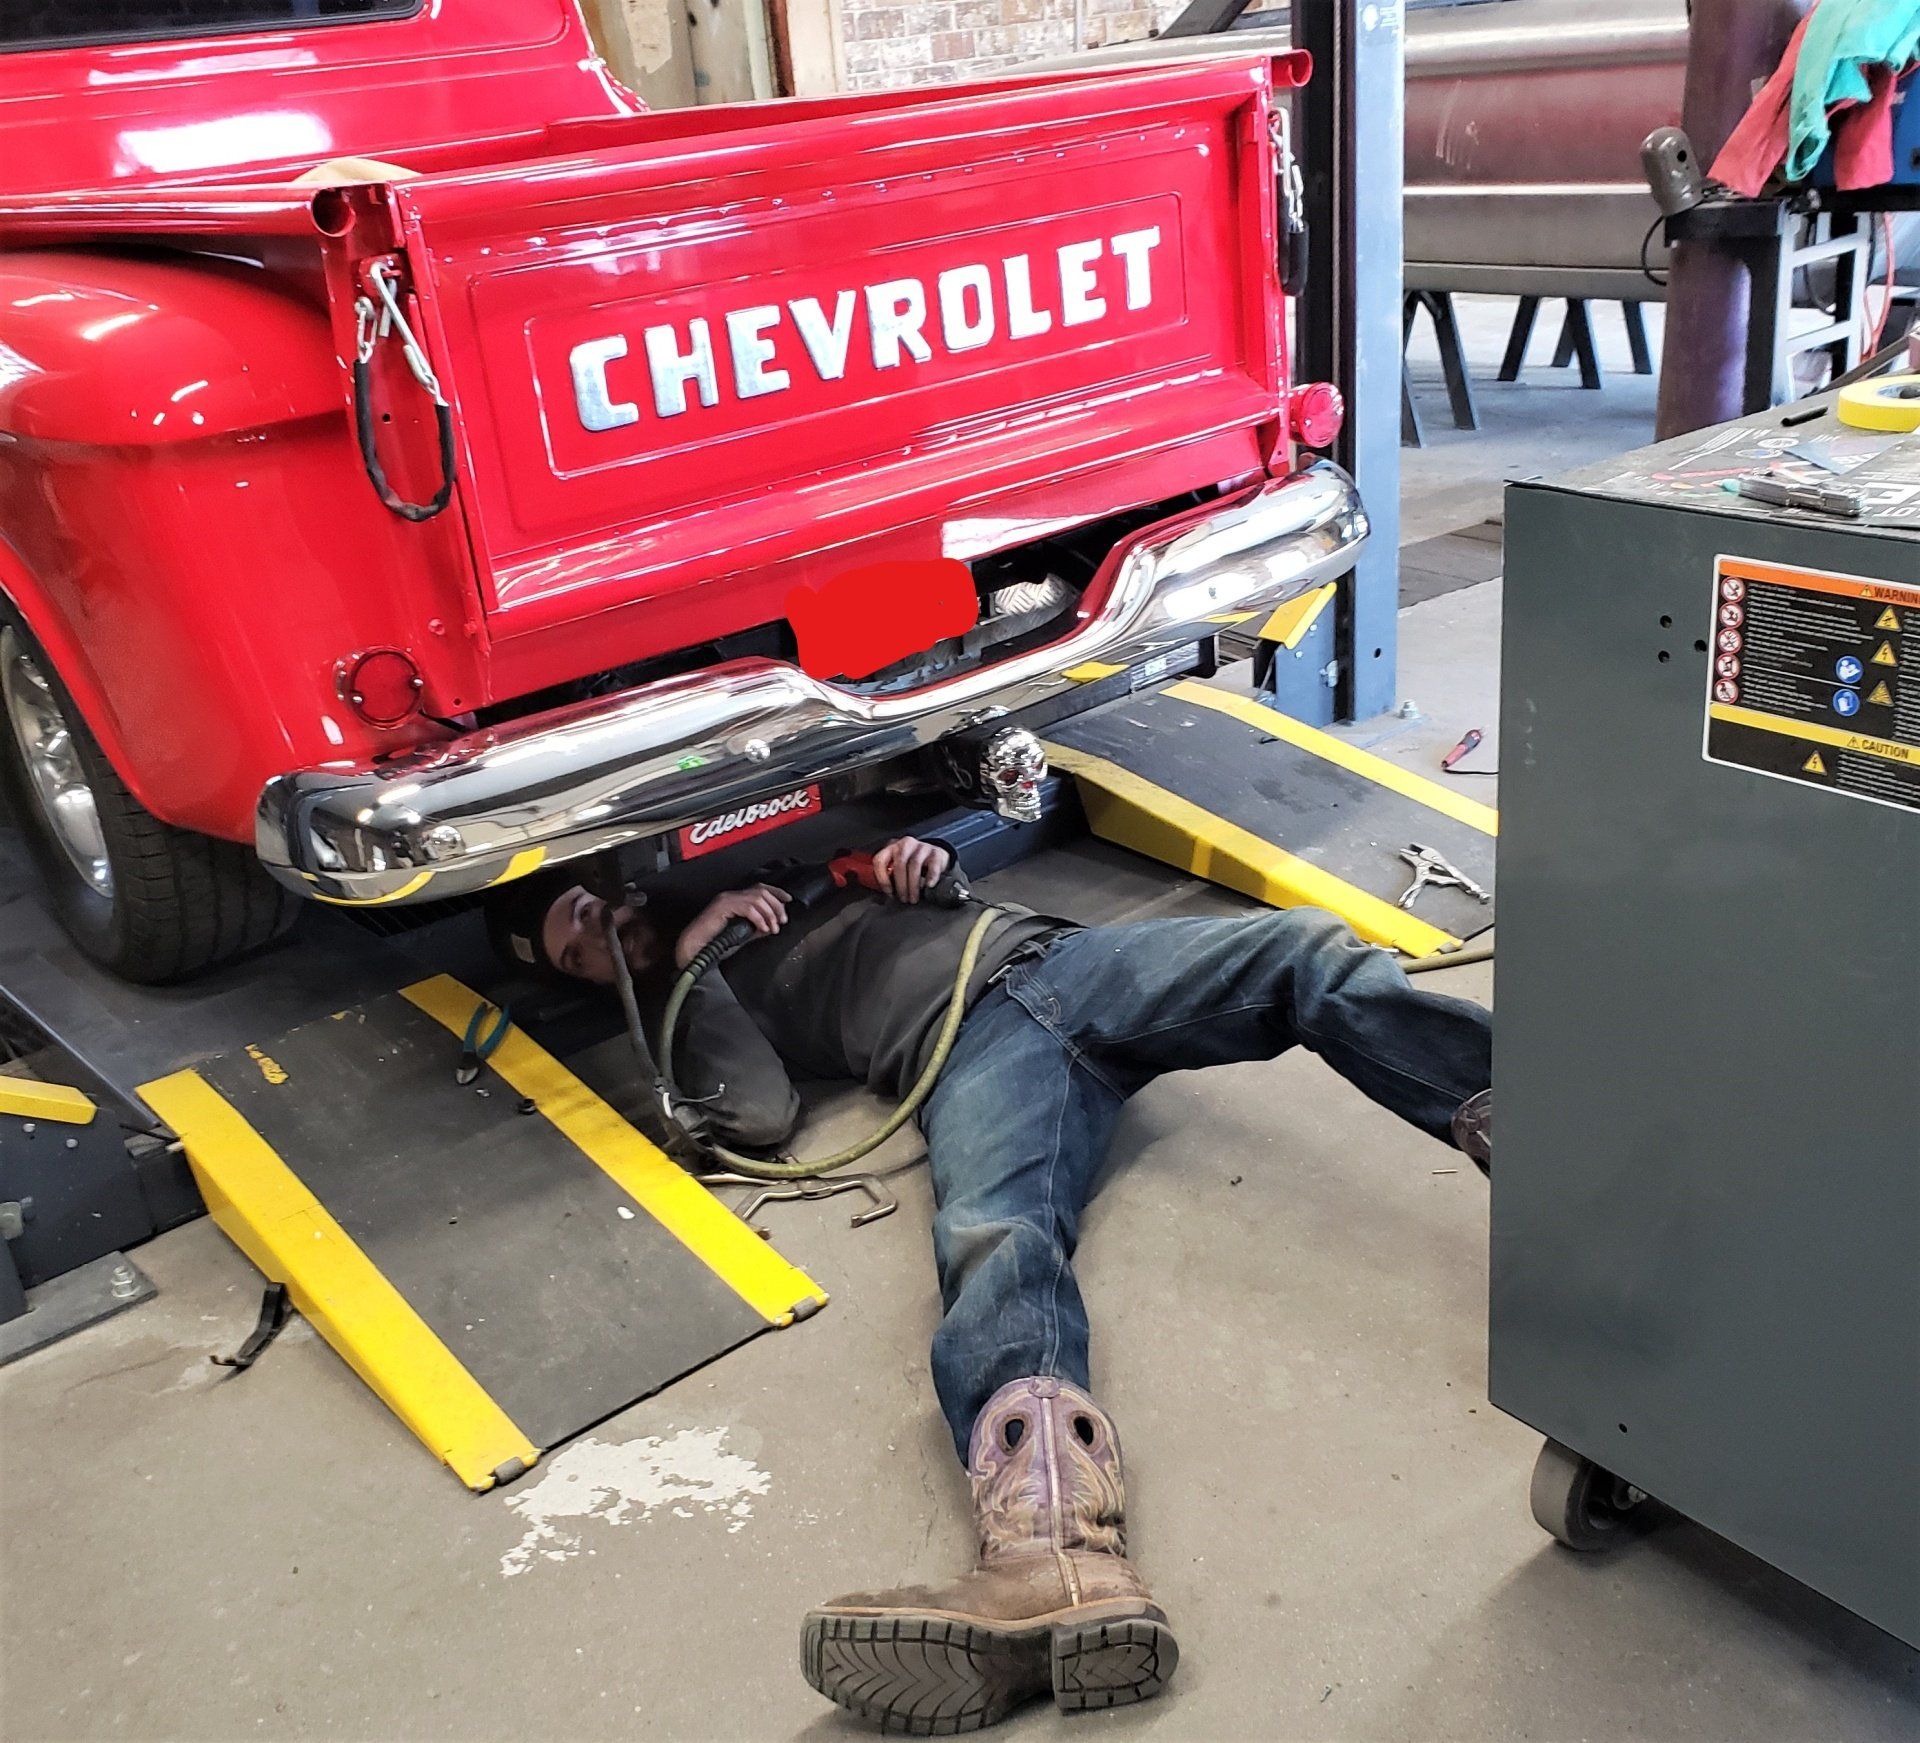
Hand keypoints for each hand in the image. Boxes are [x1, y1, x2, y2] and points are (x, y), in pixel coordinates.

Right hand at [675, 883, 789, 968]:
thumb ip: (758, 927)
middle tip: (782, 921)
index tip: (788, 900)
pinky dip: (759, 918)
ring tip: (773, 927)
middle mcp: (731, 895)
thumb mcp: (744, 933)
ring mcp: (726, 899)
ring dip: (769, 913)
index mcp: (735, 899)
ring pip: (757, 898)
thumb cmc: (717, 942)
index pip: (760, 888)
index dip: (776, 892)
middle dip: (776, 905)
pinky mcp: (723, 906)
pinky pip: (748, 908)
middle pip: (762, 891)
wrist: (697, 948)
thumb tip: (774, 925)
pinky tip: (763, 928)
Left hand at [871, 836, 950, 903]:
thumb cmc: (912, 866)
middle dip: (900, 885)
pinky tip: (928, 886)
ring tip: (913, 898)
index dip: (882, 879)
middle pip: (899, 864)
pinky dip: (931, 877)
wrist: (935, 858)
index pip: (880, 860)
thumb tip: (886, 895)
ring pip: (914, 865)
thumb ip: (890, 877)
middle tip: (903, 899)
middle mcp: (905, 844)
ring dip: (913, 885)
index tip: (889, 892)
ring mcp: (922, 846)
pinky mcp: (936, 852)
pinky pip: (933, 865)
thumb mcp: (899, 868)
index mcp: (891, 847)